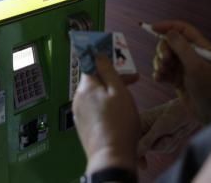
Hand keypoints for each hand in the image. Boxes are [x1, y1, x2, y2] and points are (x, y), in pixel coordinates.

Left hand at [73, 54, 139, 174]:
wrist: (111, 157)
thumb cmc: (119, 122)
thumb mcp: (118, 91)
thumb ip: (107, 71)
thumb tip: (97, 54)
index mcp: (86, 86)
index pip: (91, 65)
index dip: (108, 63)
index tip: (122, 66)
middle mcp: (78, 98)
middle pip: (94, 81)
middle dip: (112, 80)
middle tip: (133, 83)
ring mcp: (78, 114)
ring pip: (94, 97)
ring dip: (109, 95)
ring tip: (126, 102)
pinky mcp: (82, 127)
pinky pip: (93, 110)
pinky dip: (104, 108)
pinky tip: (116, 116)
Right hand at [137, 97, 201, 167]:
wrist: (188, 111)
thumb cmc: (172, 114)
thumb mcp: (159, 128)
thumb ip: (147, 141)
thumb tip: (136, 152)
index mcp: (138, 123)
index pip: (131, 140)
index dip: (134, 152)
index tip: (141, 164)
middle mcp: (144, 129)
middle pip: (145, 148)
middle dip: (158, 145)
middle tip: (165, 141)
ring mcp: (153, 135)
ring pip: (158, 149)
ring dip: (168, 143)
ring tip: (172, 132)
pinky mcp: (163, 139)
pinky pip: (165, 148)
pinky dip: (172, 143)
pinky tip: (175, 134)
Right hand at [151, 20, 210, 123]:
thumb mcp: (196, 66)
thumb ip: (182, 48)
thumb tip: (169, 32)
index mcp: (201, 47)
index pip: (182, 29)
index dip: (167, 26)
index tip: (152, 28)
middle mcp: (192, 55)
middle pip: (170, 43)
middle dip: (163, 50)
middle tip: (165, 61)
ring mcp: (184, 68)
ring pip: (165, 57)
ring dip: (160, 63)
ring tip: (163, 73)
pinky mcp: (178, 80)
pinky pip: (163, 71)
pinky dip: (159, 73)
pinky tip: (160, 79)